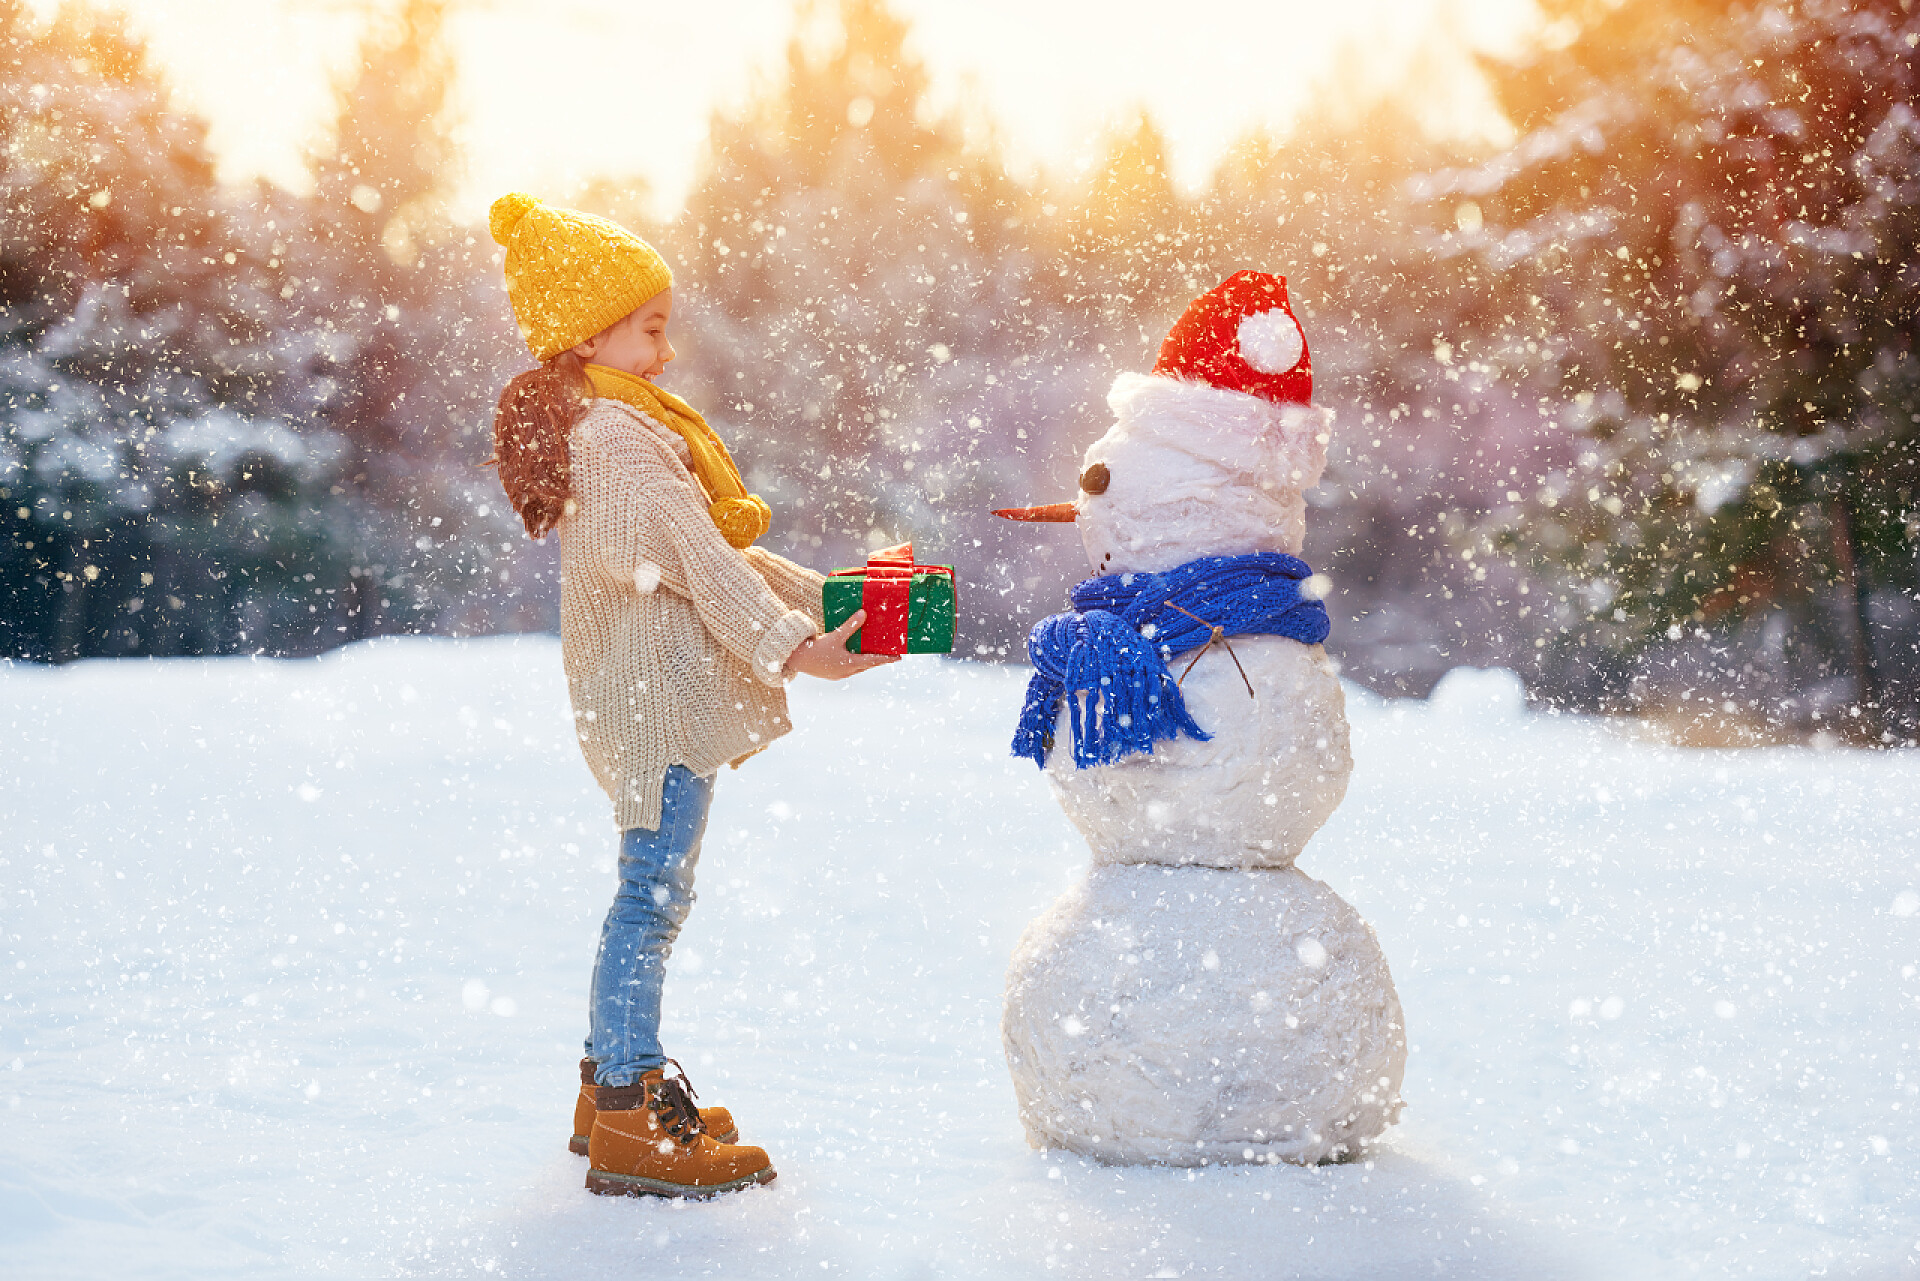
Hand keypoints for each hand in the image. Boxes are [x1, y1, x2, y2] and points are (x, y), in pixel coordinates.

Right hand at [784, 609, 901, 679]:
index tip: (898, 657)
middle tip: (889, 656)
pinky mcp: (833, 675)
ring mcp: (840, 675)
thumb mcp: (836, 635)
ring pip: (858, 668)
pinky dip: (855, 664)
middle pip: (868, 665)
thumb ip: (850, 625)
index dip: (887, 659)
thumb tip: (863, 613)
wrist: (798, 661)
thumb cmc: (817, 649)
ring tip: (874, 656)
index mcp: (850, 663)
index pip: (874, 661)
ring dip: (866, 662)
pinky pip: (849, 669)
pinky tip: (854, 659)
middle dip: (878, 660)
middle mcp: (847, 672)